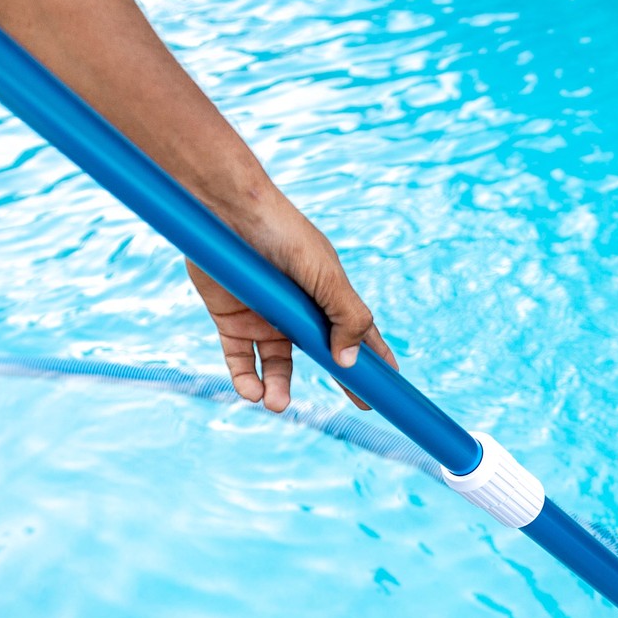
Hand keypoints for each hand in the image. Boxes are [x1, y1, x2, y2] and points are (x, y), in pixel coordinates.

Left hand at [187, 191, 397, 411]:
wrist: (228, 212)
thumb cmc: (283, 235)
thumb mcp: (327, 276)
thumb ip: (346, 318)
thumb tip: (351, 362)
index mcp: (326, 296)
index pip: (358, 333)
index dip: (375, 358)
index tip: (390, 384)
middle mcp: (298, 311)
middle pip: (323, 355)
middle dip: (342, 382)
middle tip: (360, 405)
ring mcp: (264, 318)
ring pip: (277, 367)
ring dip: (279, 388)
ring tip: (277, 402)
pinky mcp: (230, 321)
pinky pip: (240, 360)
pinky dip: (245, 379)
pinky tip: (252, 392)